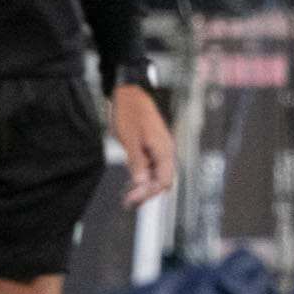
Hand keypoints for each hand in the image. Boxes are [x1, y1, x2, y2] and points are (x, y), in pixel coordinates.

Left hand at [108, 83, 176, 208]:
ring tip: (128, 196)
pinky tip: (132, 181)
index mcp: (163, 149)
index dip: (148, 193)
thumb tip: (141, 182)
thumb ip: (137, 161)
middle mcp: (165, 150)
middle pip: (162, 180)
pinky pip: (151, 166)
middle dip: (147, 193)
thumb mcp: (130, 138)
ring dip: (144, 186)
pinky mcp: (151, 146)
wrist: (128, 91)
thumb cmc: (129, 111)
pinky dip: (143, 176)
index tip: (132, 199)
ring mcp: (159, 148)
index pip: (163, 181)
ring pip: (157, 174)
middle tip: (128, 202)